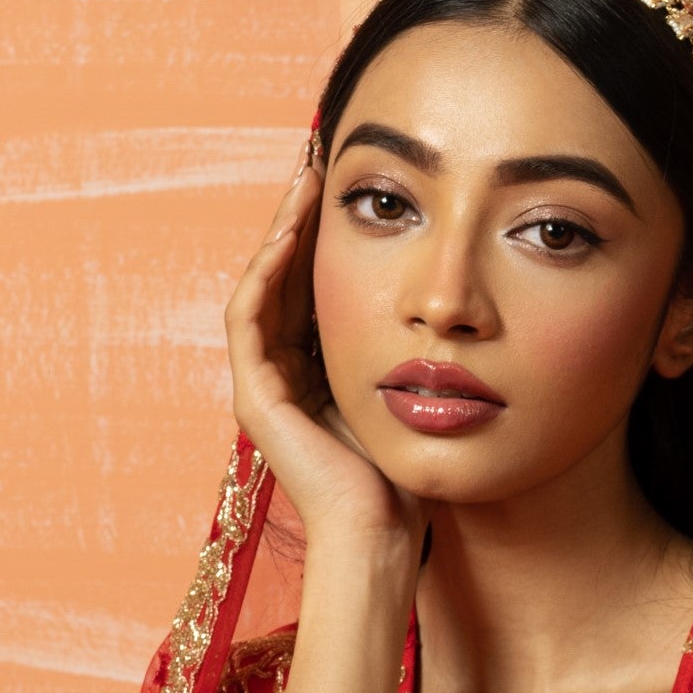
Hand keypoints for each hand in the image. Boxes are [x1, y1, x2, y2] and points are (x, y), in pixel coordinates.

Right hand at [226, 155, 419, 566]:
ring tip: (304, 182)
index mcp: (315, 371)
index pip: (313, 286)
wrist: (381, 530)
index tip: (349, 185)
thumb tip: (443, 293)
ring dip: (281, 231)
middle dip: (300, 219)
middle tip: (317, 162)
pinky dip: (267, 271)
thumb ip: (406, 345)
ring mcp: (262, 385)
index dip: (325, 234)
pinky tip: (290, 233)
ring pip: (262, 286)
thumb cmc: (406, 472)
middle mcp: (282, 374)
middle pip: (283, 277)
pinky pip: (249, 316)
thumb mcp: (409, 388)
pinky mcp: (253, 397)